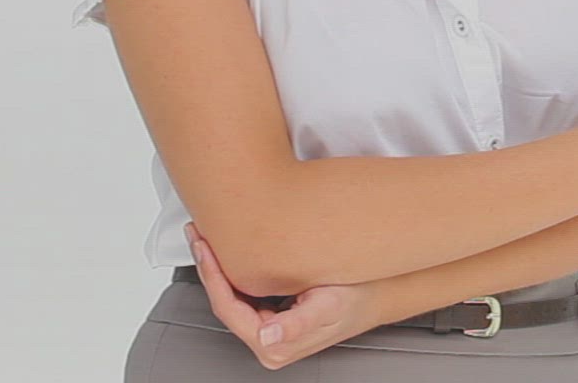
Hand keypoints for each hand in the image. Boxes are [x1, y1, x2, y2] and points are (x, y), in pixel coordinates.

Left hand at [184, 221, 386, 369]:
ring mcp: (268, 331)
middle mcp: (268, 342)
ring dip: (218, 265)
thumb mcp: (330, 305)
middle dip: (209, 266)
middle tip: (198, 233)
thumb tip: (269, 336)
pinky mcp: (271, 317)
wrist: (378, 291)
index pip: (228, 309)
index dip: (213, 276)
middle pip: (224, 303)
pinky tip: (229, 249)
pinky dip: (233, 269)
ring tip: (208, 236)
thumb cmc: (358, 297)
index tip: (206, 247)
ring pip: (231, 296)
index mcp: (274, 345)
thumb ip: (298, 323)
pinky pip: (243, 294)